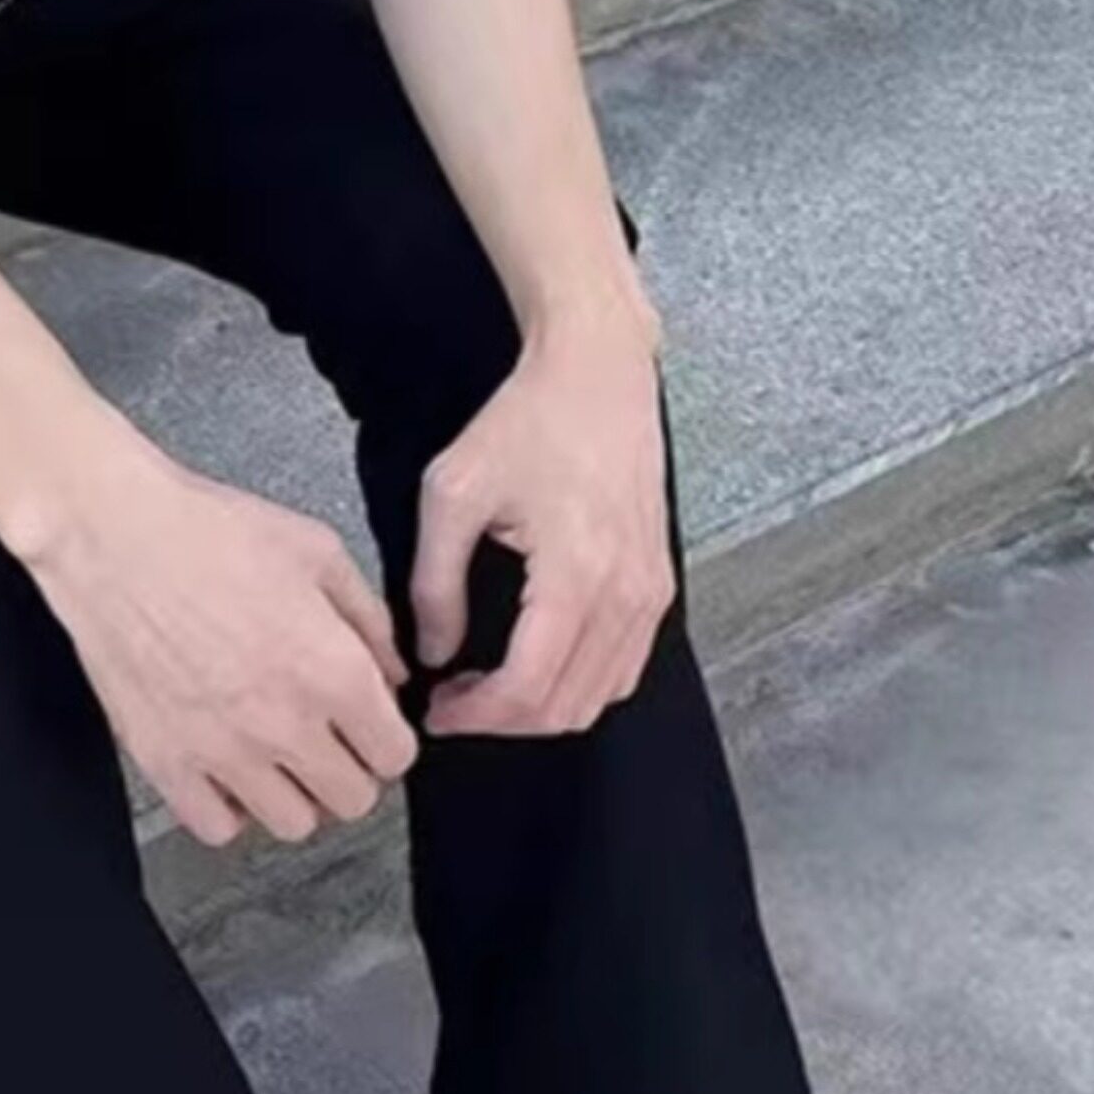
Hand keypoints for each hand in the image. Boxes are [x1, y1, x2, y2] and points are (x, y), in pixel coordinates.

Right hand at [18, 437, 417, 846]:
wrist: (112, 534)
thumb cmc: (208, 531)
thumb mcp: (316, 551)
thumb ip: (369, 620)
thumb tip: (392, 671)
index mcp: (333, 671)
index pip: (395, 755)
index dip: (388, 738)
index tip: (371, 725)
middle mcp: (284, 724)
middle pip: (352, 799)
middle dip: (350, 768)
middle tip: (330, 738)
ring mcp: (222, 751)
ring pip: (292, 824)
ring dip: (295, 793)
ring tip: (279, 756)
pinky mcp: (164, 760)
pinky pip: (217, 827)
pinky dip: (229, 808)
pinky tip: (227, 770)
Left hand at [413, 298, 672, 739]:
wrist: (599, 373)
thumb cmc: (527, 421)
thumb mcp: (453, 494)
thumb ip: (435, 583)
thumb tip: (434, 653)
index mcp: (575, 575)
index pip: (527, 690)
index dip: (474, 717)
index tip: (434, 711)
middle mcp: (626, 594)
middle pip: (566, 707)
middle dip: (503, 720)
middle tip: (452, 702)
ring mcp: (651, 592)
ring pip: (600, 697)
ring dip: (541, 708)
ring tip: (486, 686)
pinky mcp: (659, 584)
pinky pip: (624, 667)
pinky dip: (580, 685)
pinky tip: (535, 661)